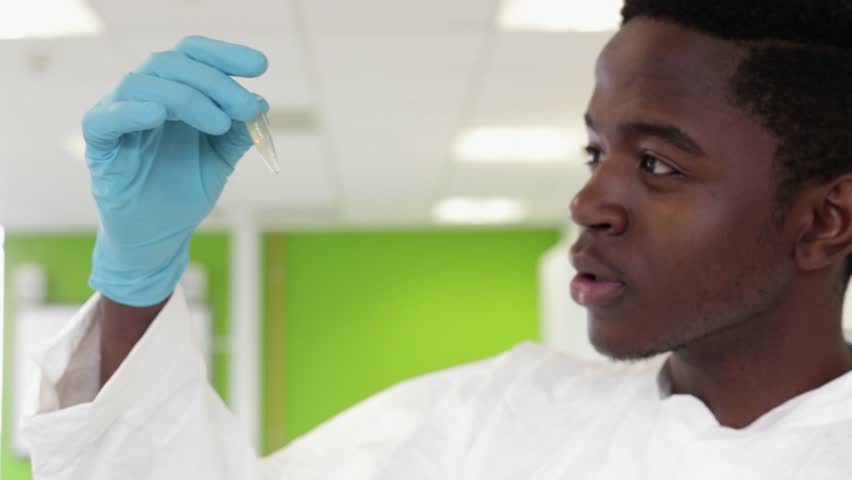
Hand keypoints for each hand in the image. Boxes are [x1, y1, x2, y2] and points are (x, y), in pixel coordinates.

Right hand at [84, 36, 267, 305]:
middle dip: (216, 82)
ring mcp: (119, 115)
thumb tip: (261, 102)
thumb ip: (238, 133)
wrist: (159, 235)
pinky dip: (131, 111)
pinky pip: (107, 118)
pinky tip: (157, 116)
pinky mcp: (99, 143)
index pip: (194, 55)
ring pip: (142, 83)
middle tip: (246, 107)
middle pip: (172, 63)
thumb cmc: (185, 191)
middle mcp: (145, 95)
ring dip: (186, 97)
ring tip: (219, 124)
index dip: (225, 54)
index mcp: (174, 91)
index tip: (260, 65)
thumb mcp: (220, 160)